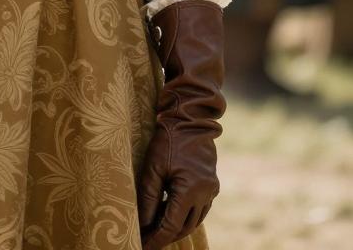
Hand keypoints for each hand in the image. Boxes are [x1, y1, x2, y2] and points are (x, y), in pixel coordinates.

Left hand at [136, 0, 225, 248]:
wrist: (190, 115)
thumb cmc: (168, 139)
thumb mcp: (153, 167)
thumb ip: (148, 197)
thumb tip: (142, 224)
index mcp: (191, 191)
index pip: (171, 226)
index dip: (155, 238)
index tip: (140, 245)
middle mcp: (206, 194)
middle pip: (184, 227)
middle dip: (165, 236)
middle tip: (146, 240)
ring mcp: (212, 189)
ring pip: (194, 220)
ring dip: (176, 227)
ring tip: (155, 230)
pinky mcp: (212, 182)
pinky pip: (199, 208)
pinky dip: (185, 215)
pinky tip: (170, 213)